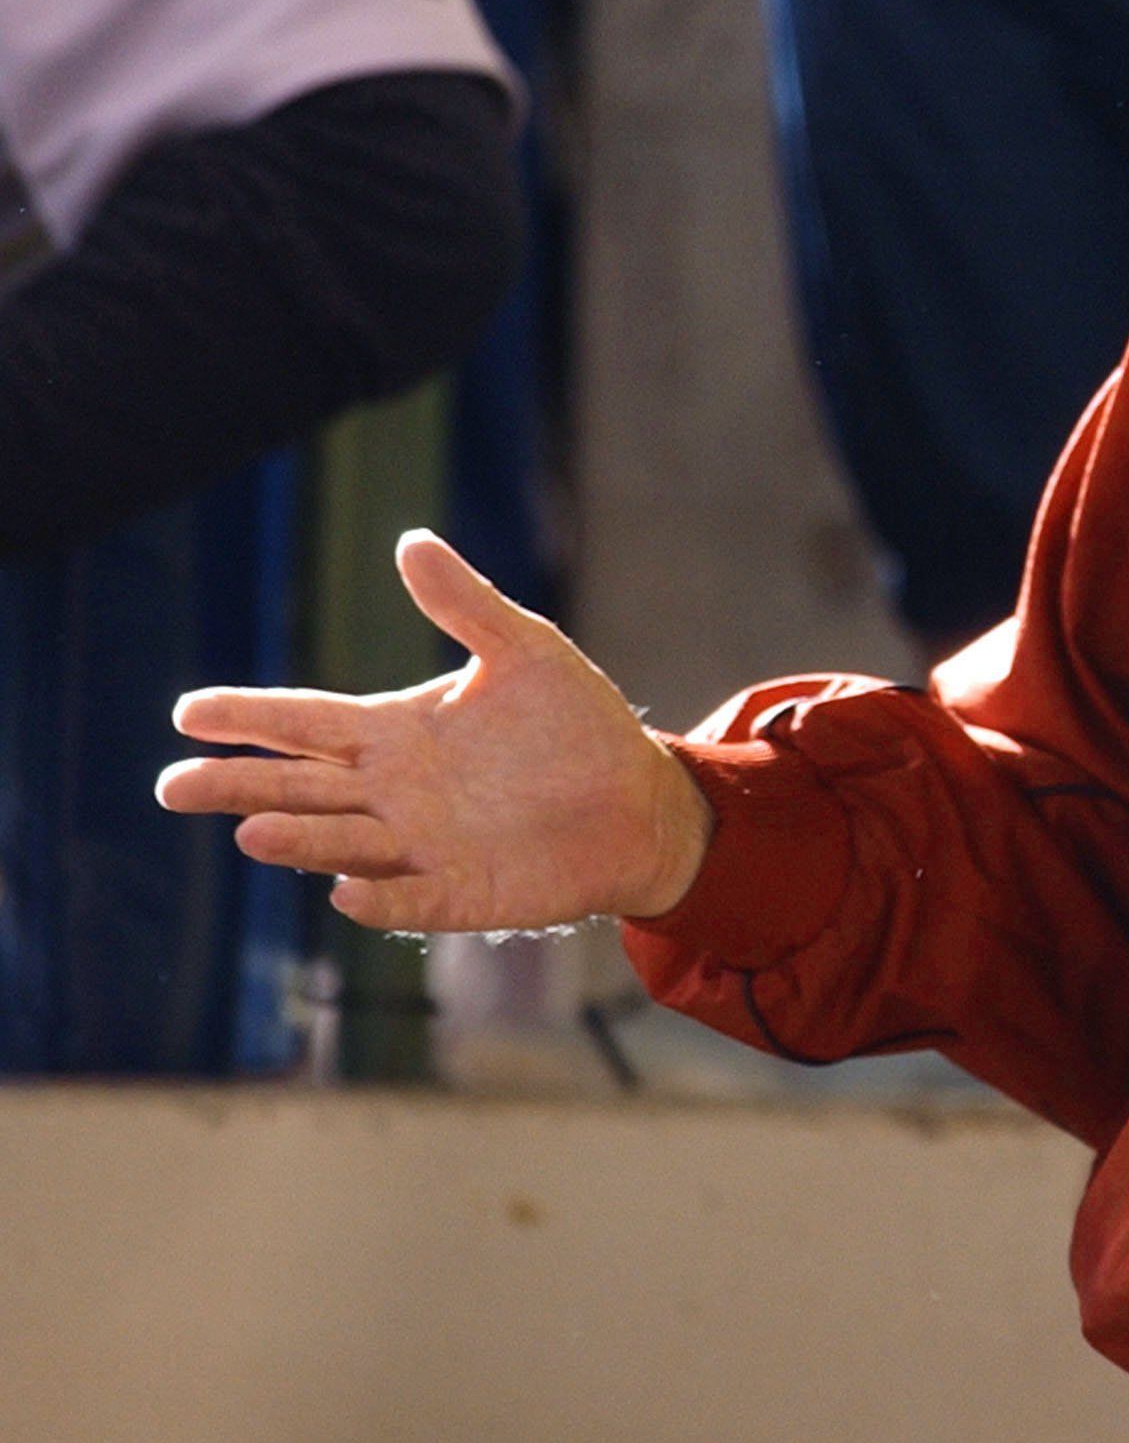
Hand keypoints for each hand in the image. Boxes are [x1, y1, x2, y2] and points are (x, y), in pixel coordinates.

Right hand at [156, 529, 711, 931]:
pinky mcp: (464, 892)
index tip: (186, 711)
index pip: (307, 723)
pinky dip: (380, 900)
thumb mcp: (524, 651)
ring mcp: (423, 847)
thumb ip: (465, 604)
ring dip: (300, 840)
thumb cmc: (575, 726)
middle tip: (173, 785)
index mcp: (397, 734)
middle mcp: (394, 793)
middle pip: (301, 788)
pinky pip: (412, 899)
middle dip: (238, 786)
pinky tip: (346, 893)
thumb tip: (410, 542)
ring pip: (343, 844)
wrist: (640, 798)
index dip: (249, 717)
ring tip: (250, 831)